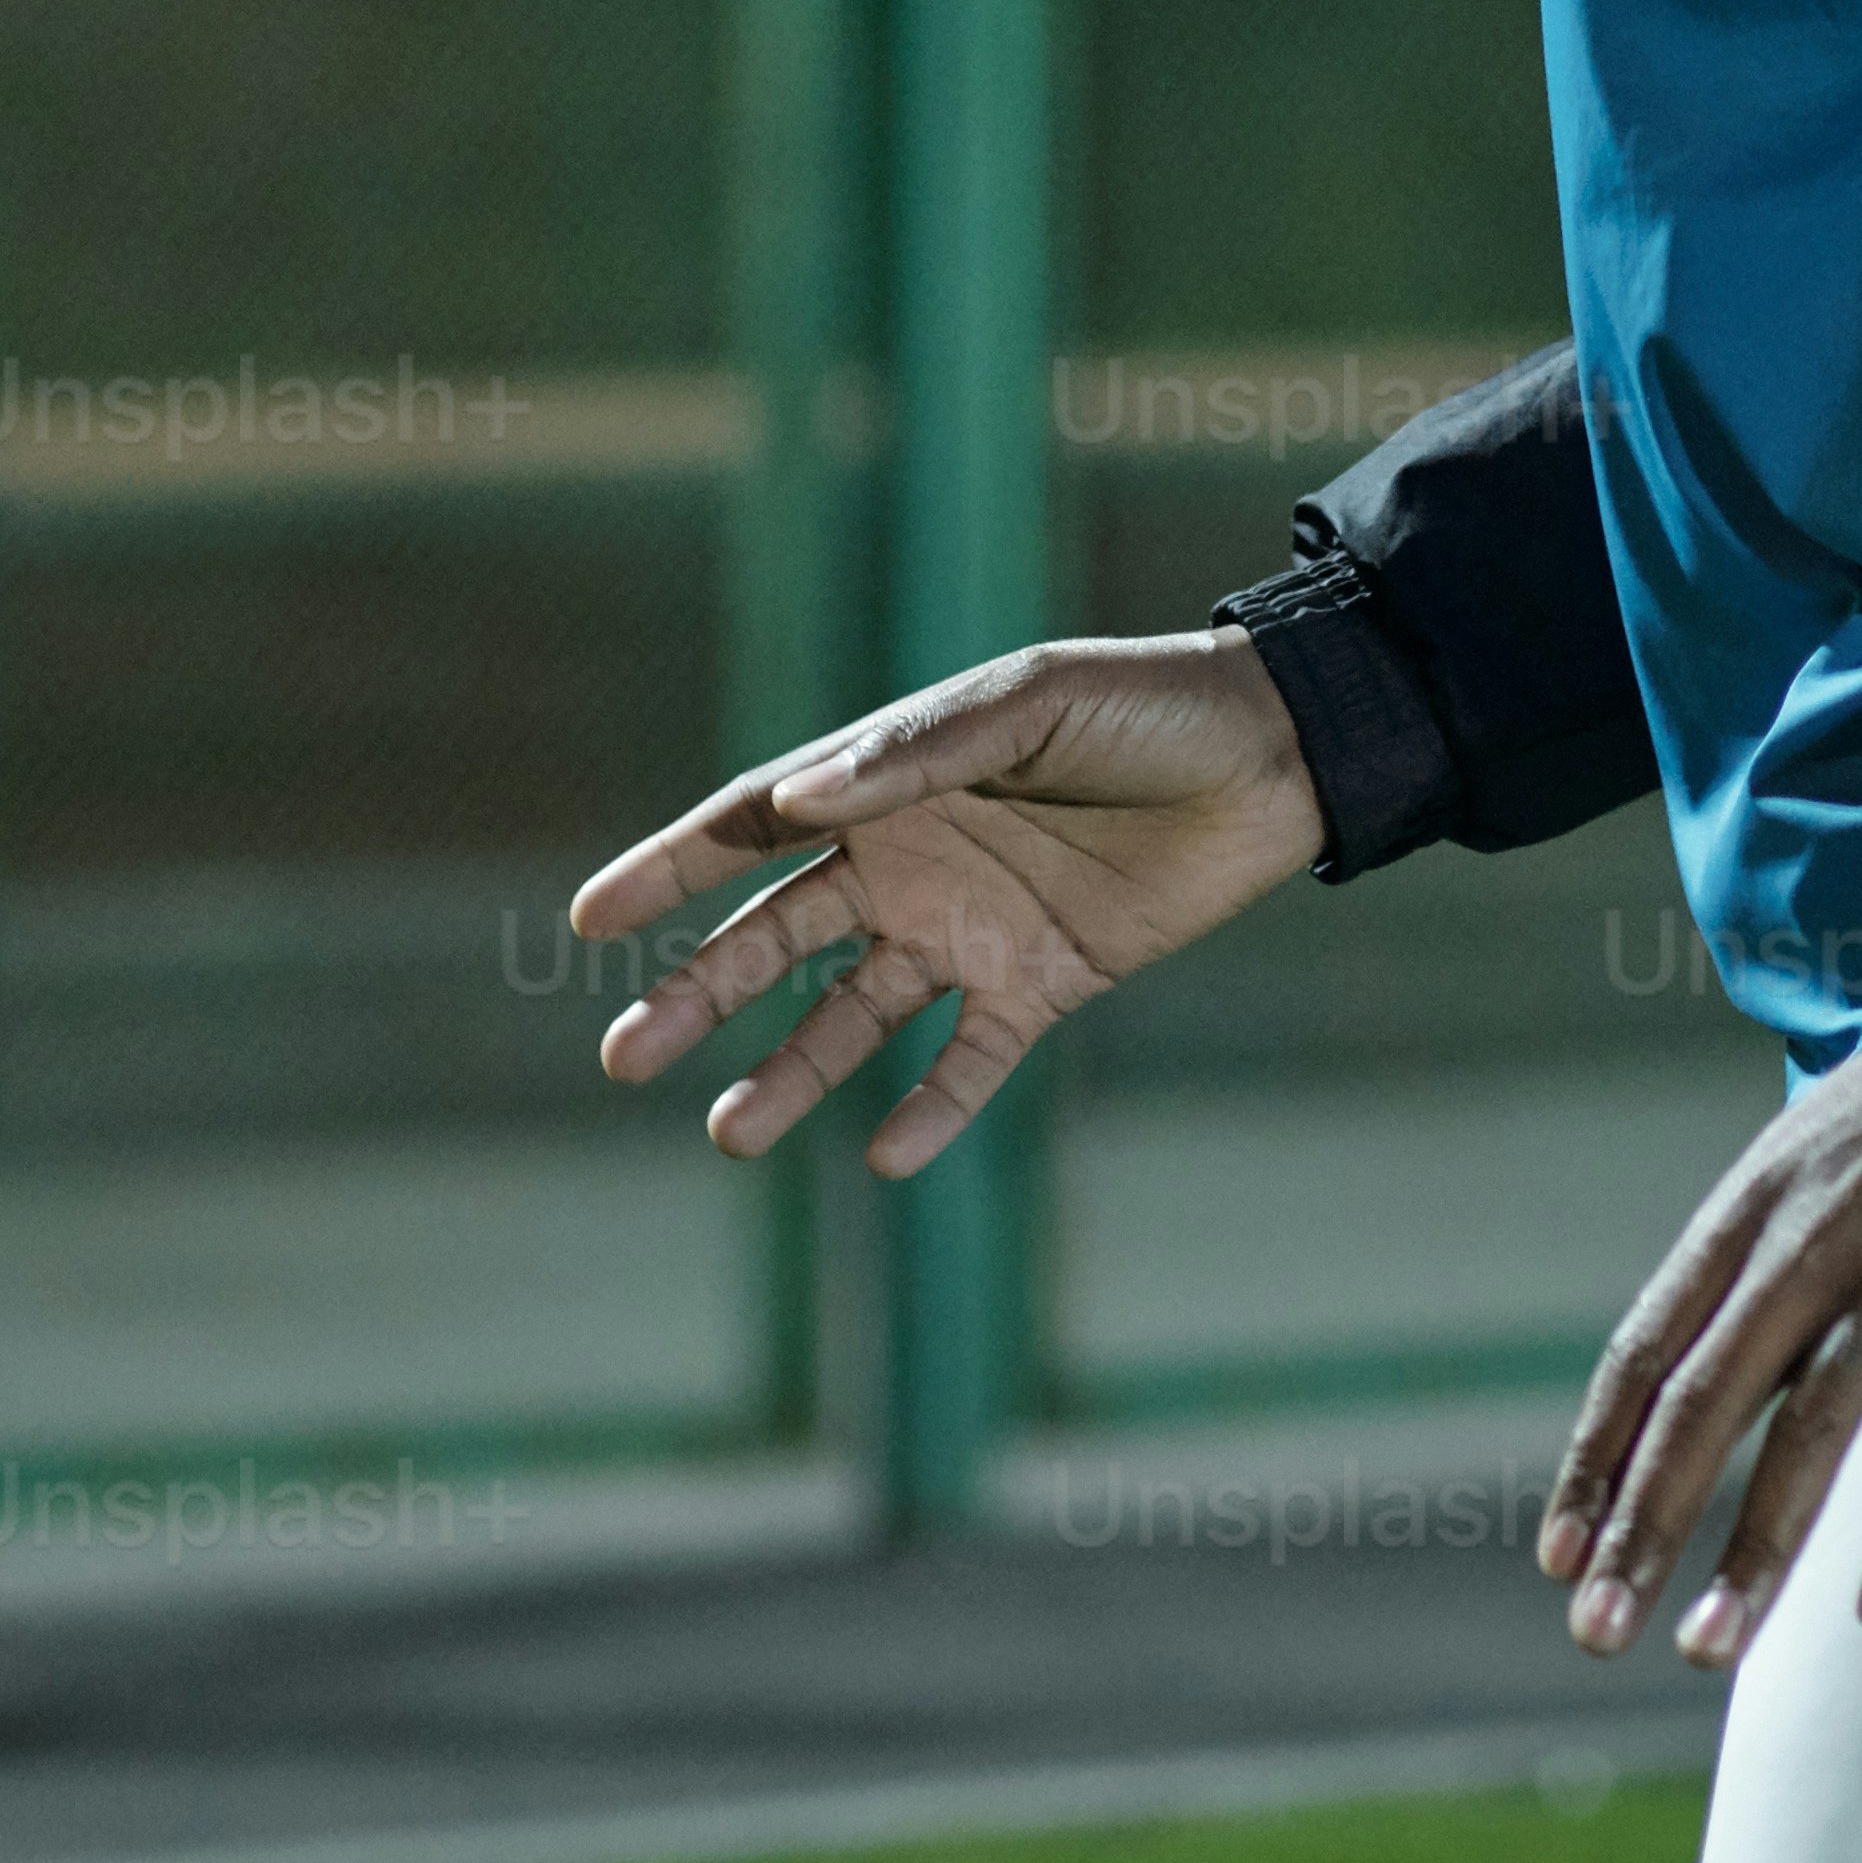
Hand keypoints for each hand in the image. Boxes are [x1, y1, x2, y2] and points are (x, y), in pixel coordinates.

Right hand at [571, 630, 1325, 1182]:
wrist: (1273, 754)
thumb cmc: (1140, 706)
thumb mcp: (1023, 707)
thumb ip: (914, 756)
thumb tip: (796, 799)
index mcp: (892, 779)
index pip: (755, 828)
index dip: (670, 869)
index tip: (587, 919)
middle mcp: (914, 859)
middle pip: (779, 938)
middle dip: (699, 996)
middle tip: (625, 1056)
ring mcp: (973, 928)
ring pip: (855, 1017)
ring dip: (793, 1071)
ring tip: (730, 1136)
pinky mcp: (1044, 982)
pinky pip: (970, 1060)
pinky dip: (931, 1108)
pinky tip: (886, 1156)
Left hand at [1542, 905, 1861, 1671]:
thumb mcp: (1817, 1146)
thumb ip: (1770, 1258)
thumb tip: (1728, 1376)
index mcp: (1752, 1200)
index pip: (1646, 1349)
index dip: (1595, 1457)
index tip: (1557, 1552)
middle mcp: (1810, 1240)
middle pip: (1703, 1406)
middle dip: (1641, 1529)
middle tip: (1597, 1630)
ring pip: (1809, 1438)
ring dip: (1753, 1555)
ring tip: (1705, 1647)